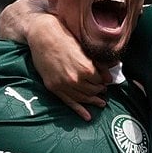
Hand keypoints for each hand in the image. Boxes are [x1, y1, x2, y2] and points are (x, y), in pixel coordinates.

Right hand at [0, 0, 109, 120]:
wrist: (42, 36)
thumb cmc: (64, 37)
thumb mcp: (85, 49)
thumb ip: (98, 65)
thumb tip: (109, 78)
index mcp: (86, 68)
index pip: (101, 81)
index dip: (104, 82)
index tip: (105, 82)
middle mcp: (76, 79)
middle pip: (92, 91)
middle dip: (99, 91)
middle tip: (103, 91)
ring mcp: (63, 85)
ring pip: (82, 98)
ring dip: (92, 101)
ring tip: (100, 103)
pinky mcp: (54, 87)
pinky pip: (69, 102)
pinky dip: (79, 110)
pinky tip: (87, 116)